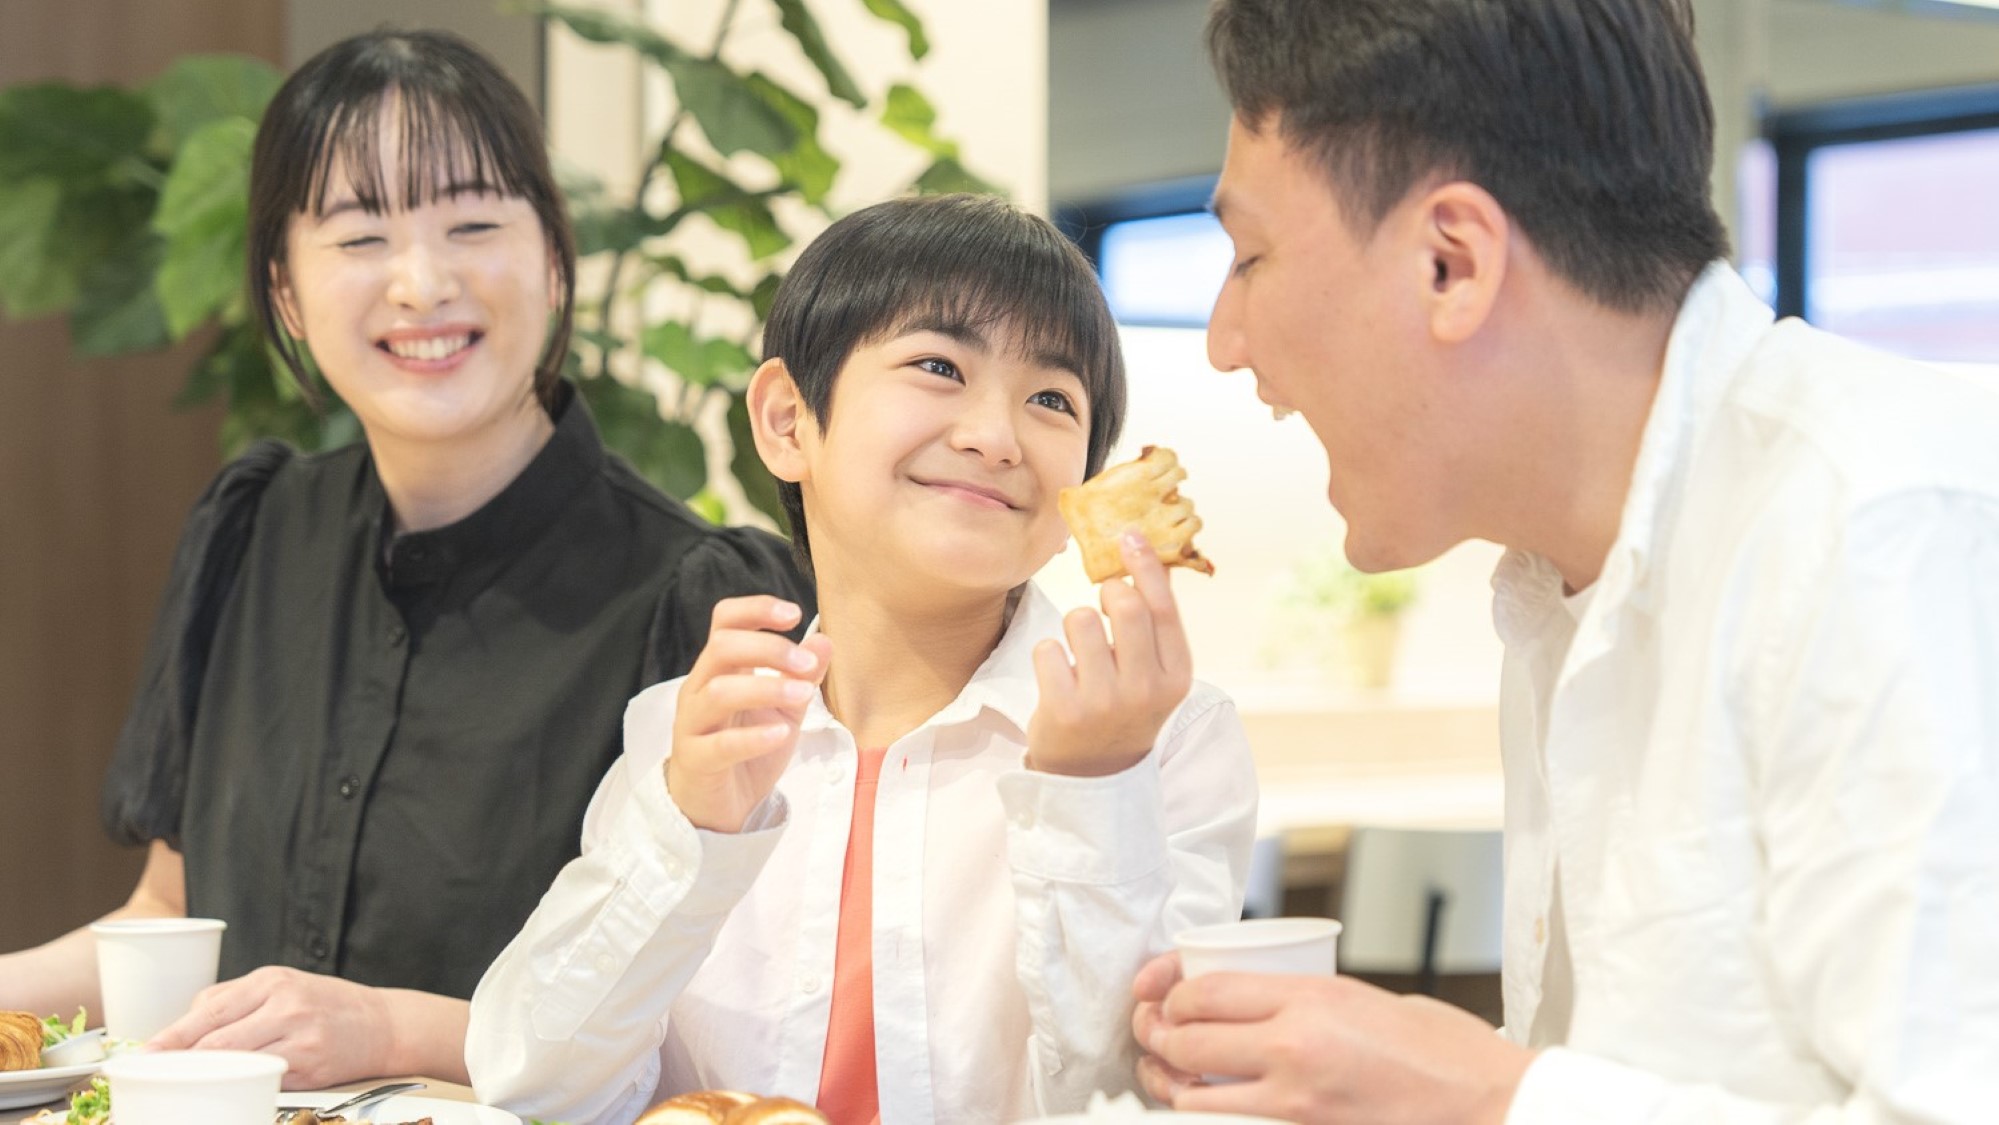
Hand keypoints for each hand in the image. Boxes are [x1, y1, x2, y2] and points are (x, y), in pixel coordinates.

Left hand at [149, 966, 393, 1089]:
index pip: (210, 1008)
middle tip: (156, 1073)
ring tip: (185, 1082)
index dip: (174, 1034)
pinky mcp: (311, 1065)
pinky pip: (264, 1078)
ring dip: (207, 1075)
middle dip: (181, 1059)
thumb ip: (237, 999)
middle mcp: (286, 1004)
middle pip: (217, 1038)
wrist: (384, 1023)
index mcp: (273, 980)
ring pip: (236, 1062)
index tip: (147, 1052)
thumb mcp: (284, 985)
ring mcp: (300, 1036)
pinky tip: (228, 1087)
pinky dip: (242, 1084)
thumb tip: (186, 1023)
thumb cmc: (326, 1004)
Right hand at [667, 595, 831, 832]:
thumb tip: (824, 640)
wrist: (722, 805)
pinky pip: (719, 745)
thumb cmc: (748, 748)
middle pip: (721, 647)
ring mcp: (692, 724)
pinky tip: (781, 733)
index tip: (795, 614)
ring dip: (767, 688)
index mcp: (720, 668)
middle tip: (807, 663)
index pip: (725, 621)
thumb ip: (802, 675)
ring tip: (803, 695)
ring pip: (719, 692)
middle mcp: (700, 688)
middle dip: (769, 648)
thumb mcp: (785, 707)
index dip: (756, 608)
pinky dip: (753, 737)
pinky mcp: (695, 760)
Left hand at [1028, 532, 1192, 776]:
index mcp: (1176, 676)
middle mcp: (1145, 689)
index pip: (1163, 607)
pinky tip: (1059, 677)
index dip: (1146, 565)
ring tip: (1080, 655)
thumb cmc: (1125, 708)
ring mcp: (1104, 702)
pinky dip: (1048, 655)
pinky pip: (1047, 647)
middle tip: (1102, 608)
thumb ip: (1155, 624)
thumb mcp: (1155, 674)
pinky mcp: (1064, 710)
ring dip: (1074, 627)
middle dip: (1106, 594)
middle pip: (1122, 604)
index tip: (1129, 534)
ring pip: (1079, 619)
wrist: (1094, 774)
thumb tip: (1149, 557)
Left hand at [1132, 953, 1531, 1124]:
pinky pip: (1230, 1123)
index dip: (1169, 991)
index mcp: (1311, 997)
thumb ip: (1302, 998)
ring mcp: (1295, 1102)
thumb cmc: (1441, 1050)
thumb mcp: (1364, 996)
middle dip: (1155, 1032)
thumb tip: (1252, 1001)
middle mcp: (1295, 1047)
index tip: (1164, 991)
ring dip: (1166, 1078)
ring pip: (1193, 1092)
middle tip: (1149, 1027)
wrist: (1486, 1104)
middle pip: (1187, 1038)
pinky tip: (1196, 1101)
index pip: (1206, 990)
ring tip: (1158, 1067)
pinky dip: (1202, 1112)